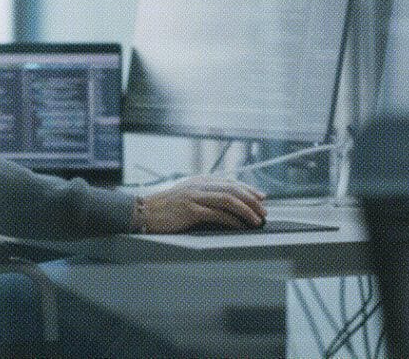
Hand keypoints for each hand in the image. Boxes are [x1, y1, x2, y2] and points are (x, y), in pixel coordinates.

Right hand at [138, 176, 266, 232]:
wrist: (144, 212)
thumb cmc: (165, 208)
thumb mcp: (186, 195)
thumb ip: (204, 195)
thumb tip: (226, 203)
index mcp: (200, 180)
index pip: (230, 182)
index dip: (248, 190)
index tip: (261, 197)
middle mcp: (199, 185)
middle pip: (233, 189)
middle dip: (252, 200)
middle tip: (264, 210)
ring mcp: (195, 196)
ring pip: (229, 200)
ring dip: (246, 211)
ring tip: (257, 220)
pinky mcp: (191, 210)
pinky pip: (218, 214)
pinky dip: (233, 221)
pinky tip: (241, 226)